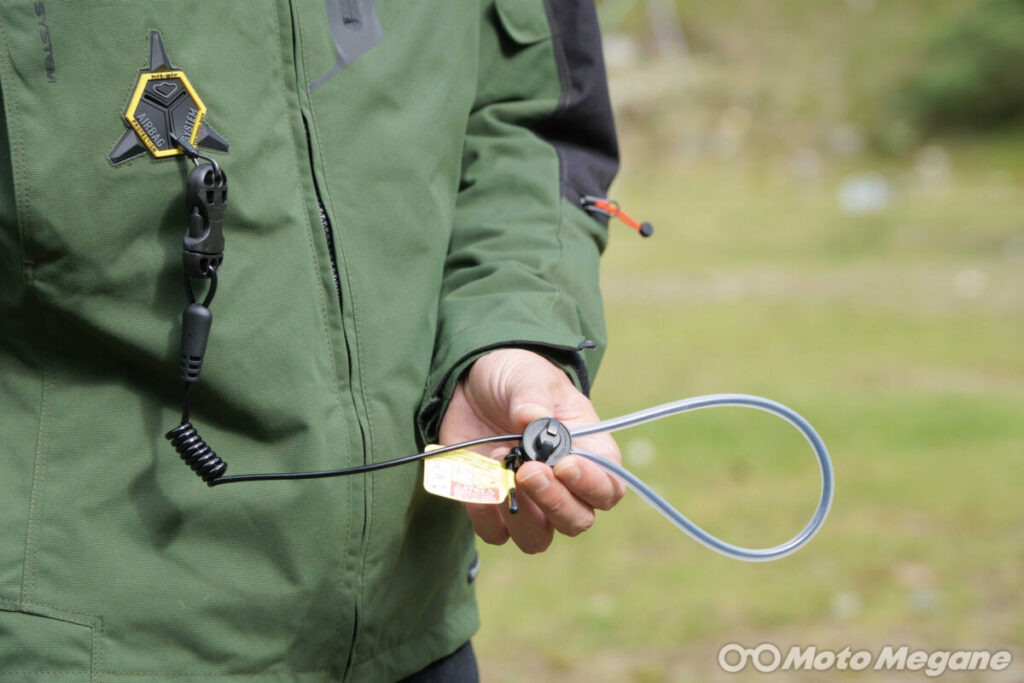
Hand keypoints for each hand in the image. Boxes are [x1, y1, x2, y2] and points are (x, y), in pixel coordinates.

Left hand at [438, 348, 624, 552]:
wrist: (471, 382)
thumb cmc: (517, 378)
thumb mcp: (529, 376)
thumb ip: (533, 397)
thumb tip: (531, 418)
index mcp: (587, 454)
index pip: (608, 489)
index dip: (592, 486)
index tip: (565, 465)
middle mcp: (562, 487)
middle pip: (576, 521)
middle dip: (554, 501)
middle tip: (528, 470)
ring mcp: (527, 501)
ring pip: (536, 539)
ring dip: (521, 515)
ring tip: (502, 469)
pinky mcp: (490, 507)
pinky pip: (493, 532)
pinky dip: (484, 512)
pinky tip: (478, 474)